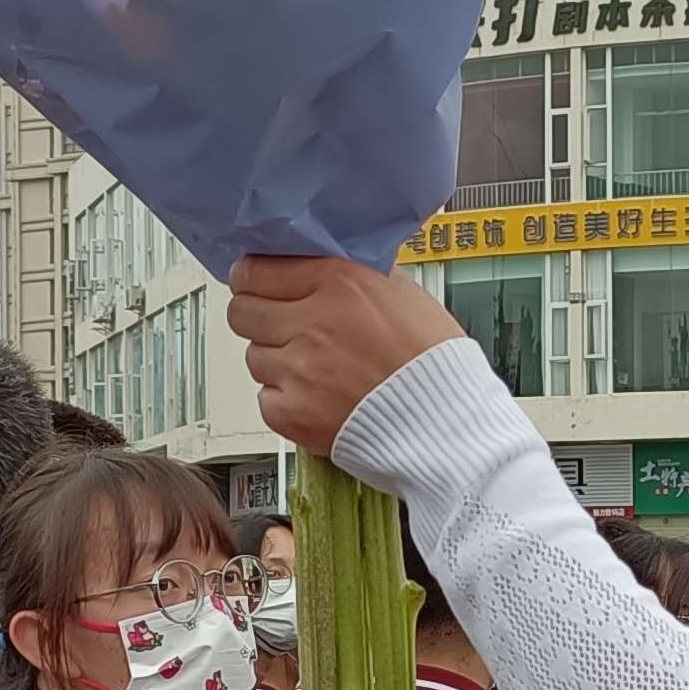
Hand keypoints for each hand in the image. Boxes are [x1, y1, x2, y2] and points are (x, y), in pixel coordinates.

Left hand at [224, 254, 469, 455]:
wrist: (446, 424)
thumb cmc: (433, 360)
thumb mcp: (401, 292)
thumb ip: (353, 275)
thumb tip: (318, 265)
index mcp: (337, 282)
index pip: (255, 271)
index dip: (254, 279)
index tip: (258, 285)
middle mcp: (310, 322)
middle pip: (242, 312)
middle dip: (258, 317)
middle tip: (282, 326)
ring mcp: (297, 370)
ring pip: (253, 356)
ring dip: (277, 360)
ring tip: (315, 368)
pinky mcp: (293, 413)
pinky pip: (266, 399)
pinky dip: (286, 400)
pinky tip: (318, 397)